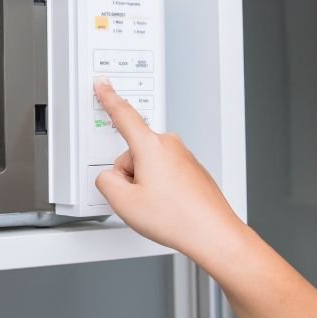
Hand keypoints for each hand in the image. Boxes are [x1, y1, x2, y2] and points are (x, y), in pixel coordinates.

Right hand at [92, 77, 244, 261]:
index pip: (123, 115)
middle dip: (130, 176)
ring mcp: (183, 157)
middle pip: (132, 153)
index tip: (103, 83)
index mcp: (151, 146)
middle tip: (142, 200)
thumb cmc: (179, 218)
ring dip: (146, 185)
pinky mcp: (192, 169)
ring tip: (160, 207)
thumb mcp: (124, 203)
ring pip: (148, 165)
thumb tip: (109, 177)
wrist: (213, 233)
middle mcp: (169, 145)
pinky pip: (165, 174)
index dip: (108, 97)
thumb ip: (105, 182)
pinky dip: (162, 189)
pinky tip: (170, 207)